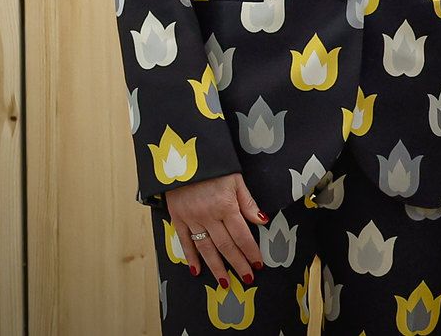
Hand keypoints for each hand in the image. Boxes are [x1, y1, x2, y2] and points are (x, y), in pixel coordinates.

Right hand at [164, 172, 265, 286]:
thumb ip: (248, 202)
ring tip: (226, 282)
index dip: (250, 251)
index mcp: (226, 206)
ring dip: (216, 267)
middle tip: (247, 279)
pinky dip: (191, 257)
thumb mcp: (236, 180)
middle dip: (238, 264)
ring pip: (206, 249)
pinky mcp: (177, 219)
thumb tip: (263, 220)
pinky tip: (197, 271)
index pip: (242, 235)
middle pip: (226, 246)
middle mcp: (209, 216)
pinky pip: (185, 242)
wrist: (183, 157)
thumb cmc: (215, 167)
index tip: (258, 265)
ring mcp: (192, 219)